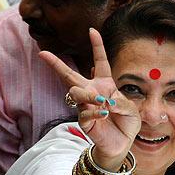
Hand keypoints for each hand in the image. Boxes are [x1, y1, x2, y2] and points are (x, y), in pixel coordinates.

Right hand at [39, 28, 140, 169]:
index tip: (92, 30)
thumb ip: (119, 101)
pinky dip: (95, 112)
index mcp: (105, 84)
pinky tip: (104, 114)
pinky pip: (84, 112)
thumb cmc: (126, 123)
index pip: (100, 61)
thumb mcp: (130, 109)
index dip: (97, 46)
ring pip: (75, 92)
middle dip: (56, 64)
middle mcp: (91, 92)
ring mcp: (84, 106)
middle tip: (43, 53)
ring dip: (89, 95)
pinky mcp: (82, 120)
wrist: (122, 144)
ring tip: (102, 101)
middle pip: (70, 75)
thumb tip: (103, 99)